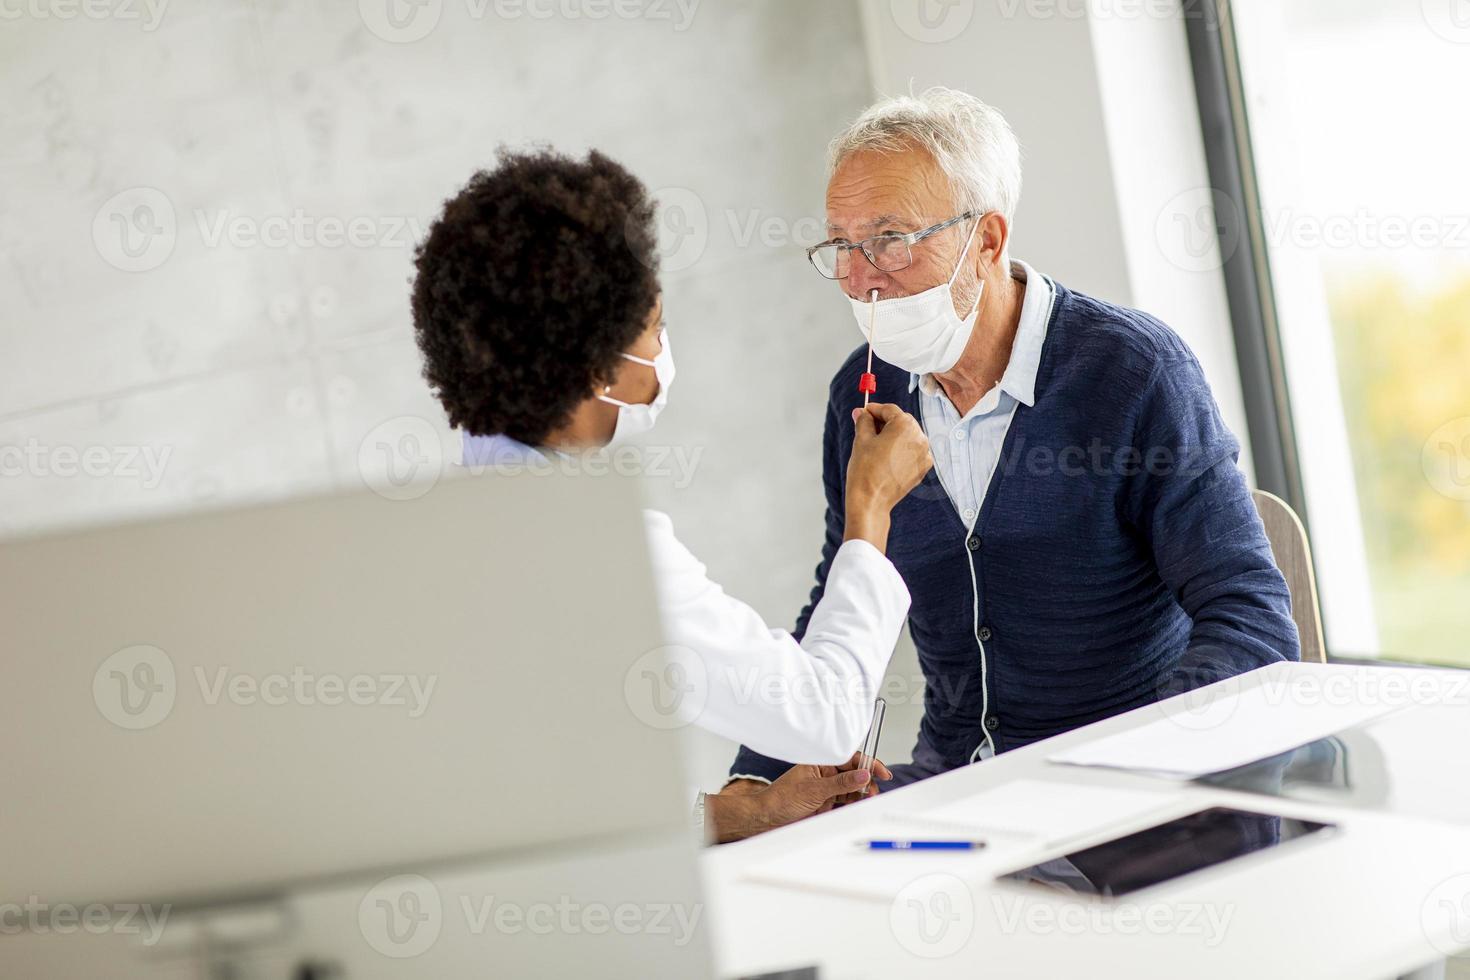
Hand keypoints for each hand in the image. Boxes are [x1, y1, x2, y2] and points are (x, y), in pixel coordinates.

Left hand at [706, 764, 873, 842]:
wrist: (767, 818)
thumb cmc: (781, 799)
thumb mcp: (815, 789)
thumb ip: (841, 783)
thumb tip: (863, 775)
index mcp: (821, 763)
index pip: (851, 759)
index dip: (868, 764)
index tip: (882, 772)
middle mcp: (825, 774)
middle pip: (854, 774)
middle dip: (866, 782)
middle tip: (872, 793)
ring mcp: (826, 789)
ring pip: (852, 789)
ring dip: (861, 795)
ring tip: (866, 801)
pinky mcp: (826, 803)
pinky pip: (845, 801)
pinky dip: (853, 805)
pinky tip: (857, 807)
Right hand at [844, 403, 932, 551]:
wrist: (871, 500)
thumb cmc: (865, 469)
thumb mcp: (861, 439)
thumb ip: (864, 421)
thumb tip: (862, 412)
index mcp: (905, 425)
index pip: (889, 409)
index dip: (874, 409)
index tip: (864, 413)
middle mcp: (920, 437)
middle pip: (901, 421)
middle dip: (884, 422)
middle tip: (867, 427)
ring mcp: (924, 453)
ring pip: (908, 436)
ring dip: (893, 436)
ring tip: (876, 444)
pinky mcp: (923, 467)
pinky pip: (912, 451)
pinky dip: (901, 450)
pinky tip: (886, 457)